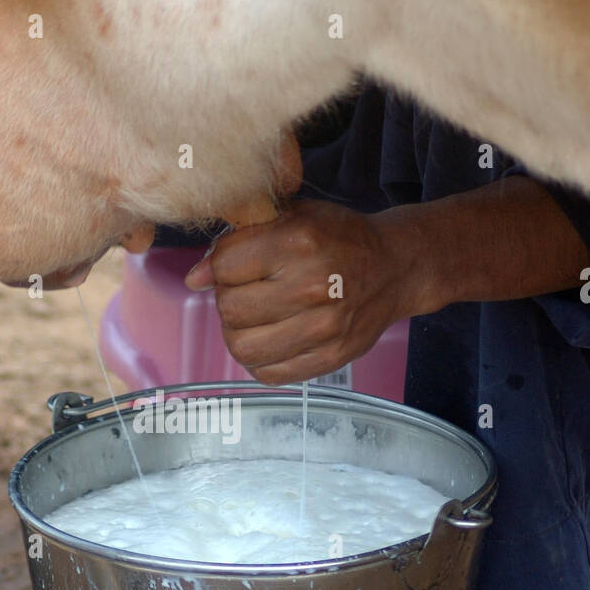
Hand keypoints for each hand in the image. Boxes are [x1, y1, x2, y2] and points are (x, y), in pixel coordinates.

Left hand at [184, 199, 425, 383]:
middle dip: (228, 299)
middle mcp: (313, 286)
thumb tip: (195, 278)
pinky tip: (271, 338)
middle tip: (246, 291)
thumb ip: (240, 239)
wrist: (394, 267)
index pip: (224, 267)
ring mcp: (324, 328)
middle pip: (230, 309)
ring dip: (238, 333)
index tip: (232, 267)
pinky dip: (259, 359)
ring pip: (242, 346)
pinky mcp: (330, 358)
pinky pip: (268, 373)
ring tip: (254, 317)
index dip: (219, 267)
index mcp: (300, 241)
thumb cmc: (338, 238)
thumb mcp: (293, 216)